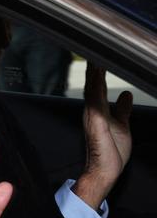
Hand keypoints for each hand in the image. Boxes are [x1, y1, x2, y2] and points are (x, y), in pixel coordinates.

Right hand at [75, 63, 131, 209]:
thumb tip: (125, 95)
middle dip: (94, 67)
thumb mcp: (122, 125)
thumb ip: (122, 109)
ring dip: (93, 72)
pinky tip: (96, 76)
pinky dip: (95, 86)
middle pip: (93, 83)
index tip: (101, 56)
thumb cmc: (111, 151)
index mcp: (98, 110)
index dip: (99, 71)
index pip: (98, 86)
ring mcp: (93, 115)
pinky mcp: (96, 121)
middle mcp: (92, 110)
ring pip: (92, 88)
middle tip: (95, 48)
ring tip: (95, 57)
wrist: (106, 170)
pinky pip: (95, 100)